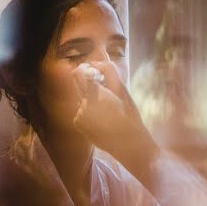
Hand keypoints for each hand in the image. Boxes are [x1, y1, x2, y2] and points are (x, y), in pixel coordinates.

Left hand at [72, 61, 159, 187]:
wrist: (128, 145)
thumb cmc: (130, 116)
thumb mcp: (123, 91)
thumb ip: (109, 72)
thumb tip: (97, 61)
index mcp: (97, 95)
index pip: (81, 73)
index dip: (86, 68)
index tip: (93, 69)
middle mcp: (84, 105)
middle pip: (76, 82)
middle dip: (86, 80)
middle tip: (98, 83)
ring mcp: (79, 115)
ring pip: (80, 97)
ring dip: (90, 98)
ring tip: (105, 111)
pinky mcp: (77, 123)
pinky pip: (79, 110)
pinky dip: (88, 111)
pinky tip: (100, 120)